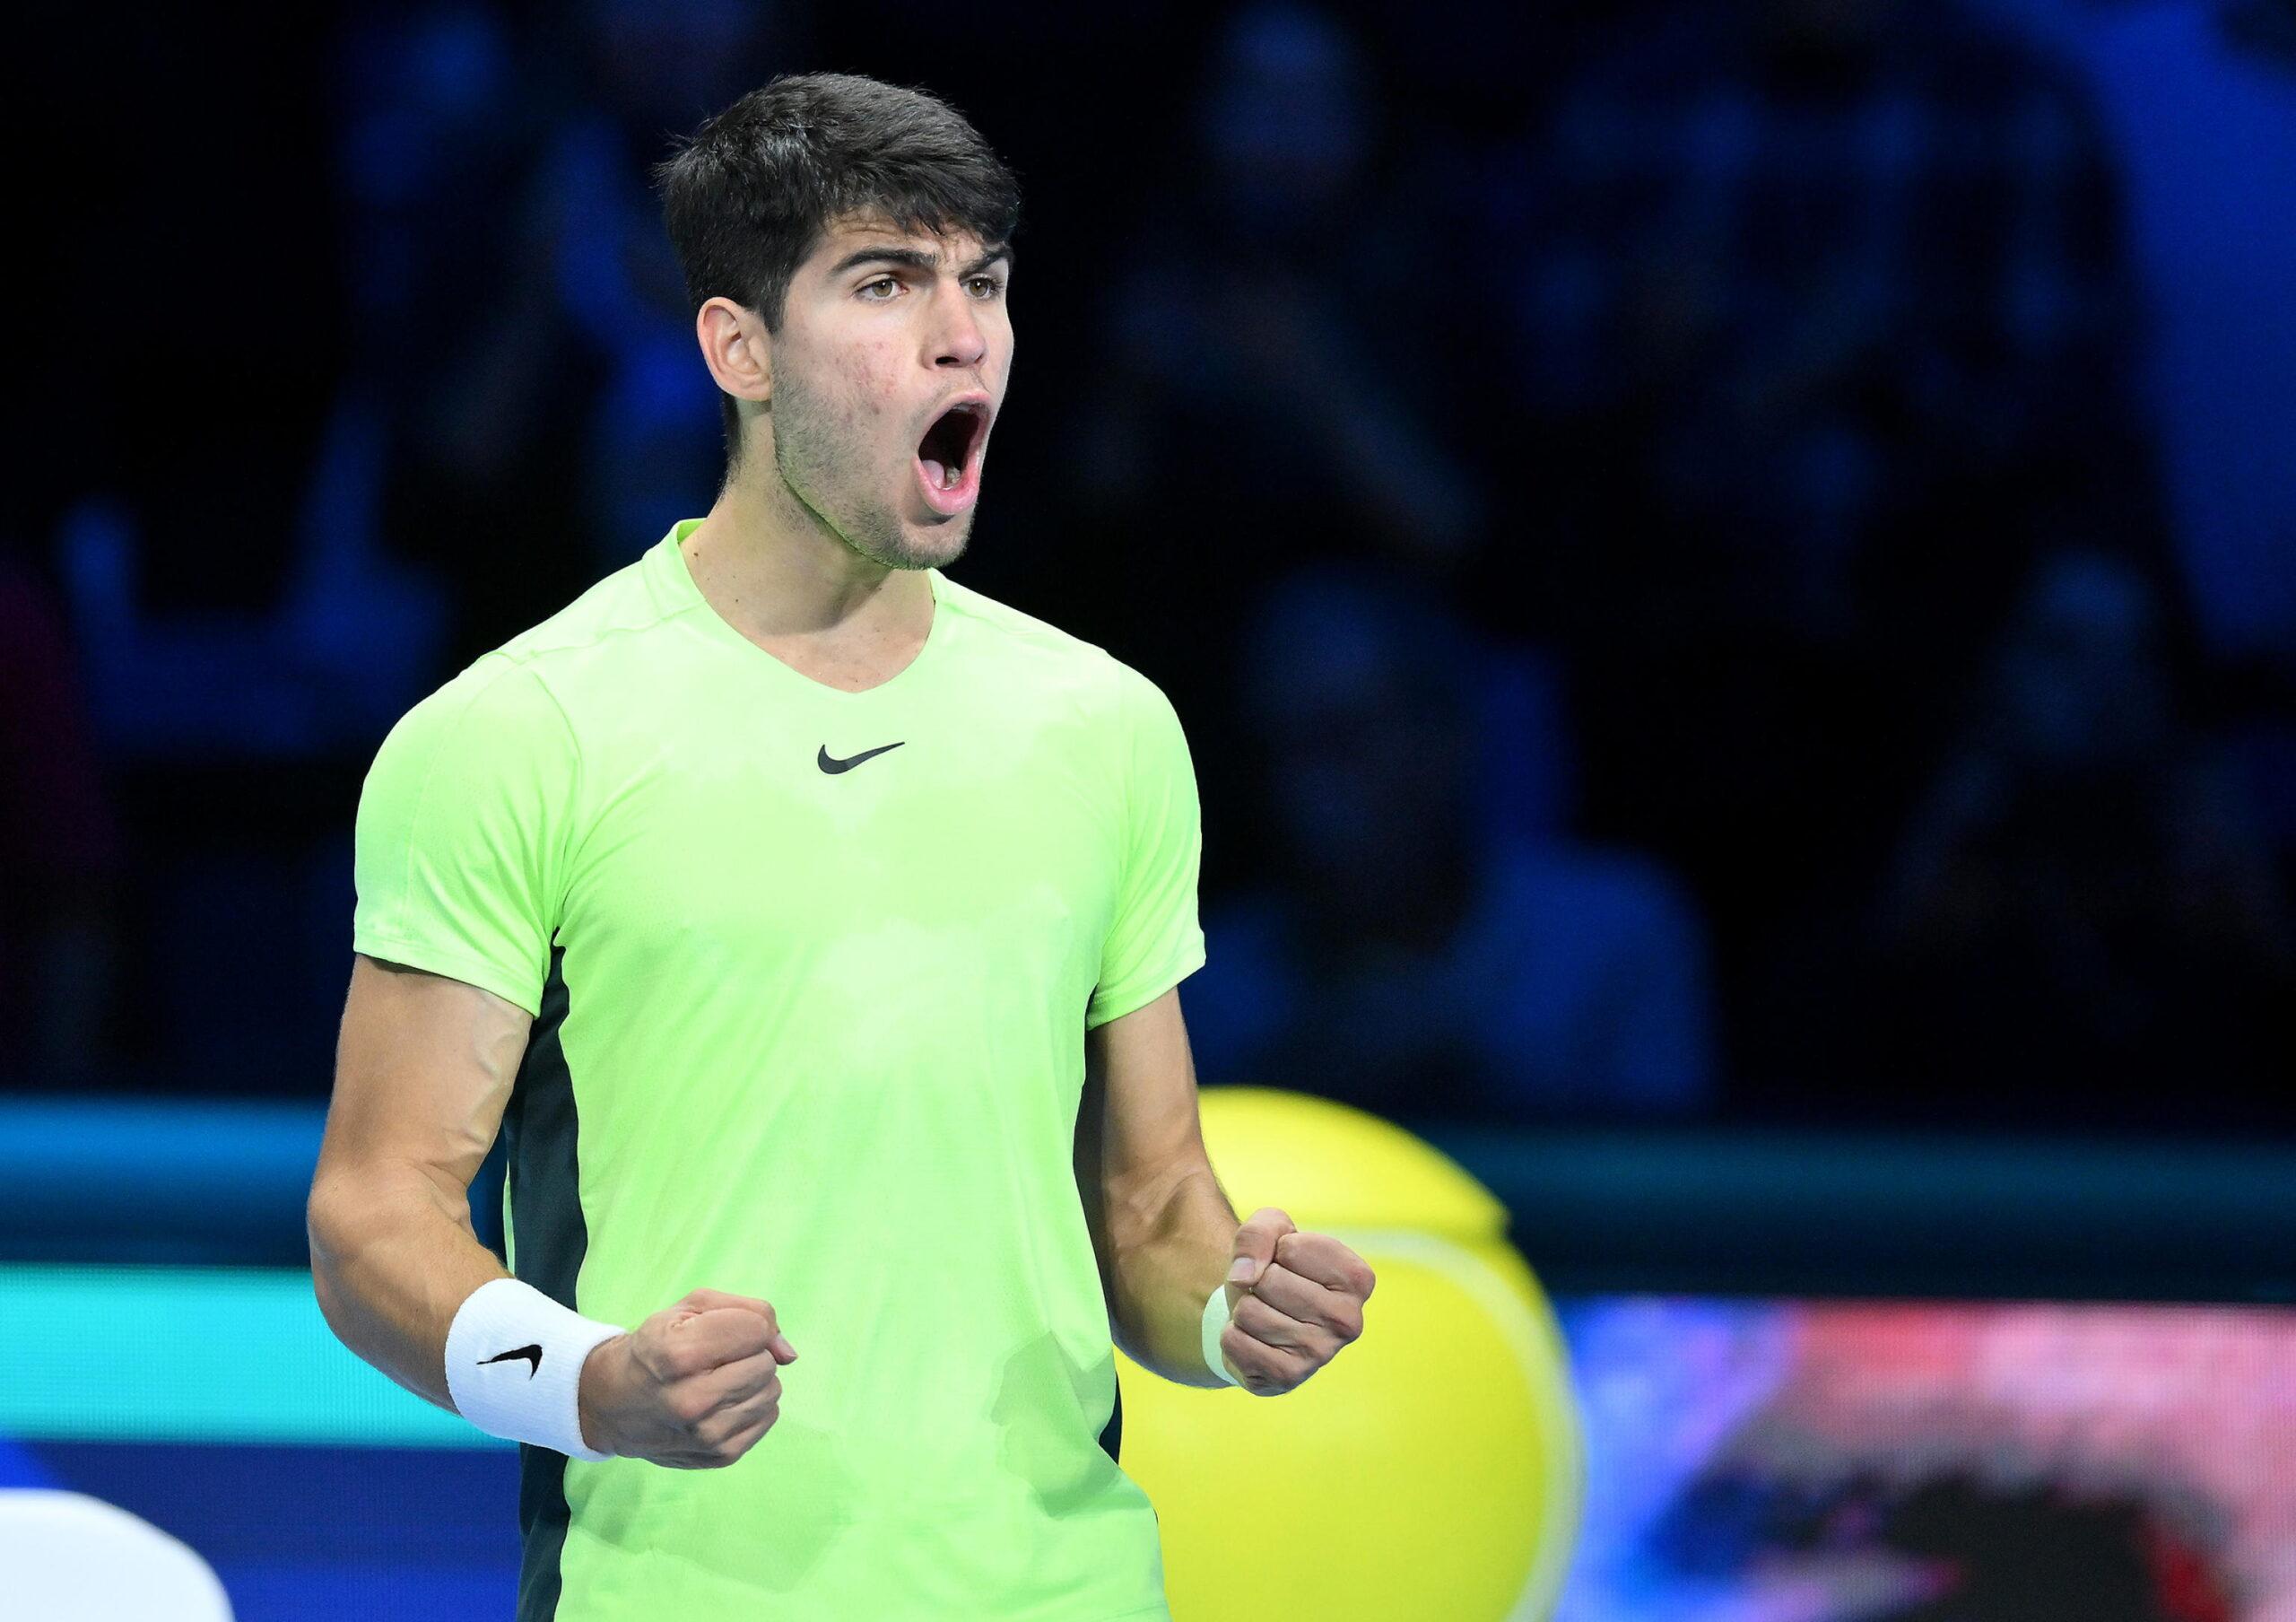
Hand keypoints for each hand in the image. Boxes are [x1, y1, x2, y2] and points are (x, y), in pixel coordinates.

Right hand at [577, 1287, 797, 1466]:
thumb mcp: (689, 1309)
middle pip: (765, 1363)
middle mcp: (693, 1400)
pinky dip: (752, 1404)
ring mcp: (708, 1434)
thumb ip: (748, 1311)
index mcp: (679, 1355)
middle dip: (748, 1353)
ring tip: (718, 1380)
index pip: (756, 1329)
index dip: (745, 1323)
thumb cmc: (657, 1347)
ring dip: (752, 1380)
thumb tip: (789, 1353)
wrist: (614, 1404)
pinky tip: (722, 1402)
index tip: (720, 1331)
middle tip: (715, 1359)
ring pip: (772, 1391)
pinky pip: (768, 1416)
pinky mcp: (721, 1455)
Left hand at [1219, 1208, 1373, 1395]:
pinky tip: (1254, 1339)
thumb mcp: (1272, 1231)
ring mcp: (1320, 1354)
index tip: (1288, 1263)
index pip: (1290, 1249)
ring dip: (1243, 1308)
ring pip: (1249, 1312)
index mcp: (1358, 1279)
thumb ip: (1258, 1234)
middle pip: (1269, 1281)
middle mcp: (1348, 1321)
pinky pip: (1235, 1343)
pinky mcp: (1288, 1377)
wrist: (1261, 1318)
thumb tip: (1243, 1278)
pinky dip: (1232, 1335)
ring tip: (1263, 1314)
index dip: (1277, 1249)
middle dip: (1258, 1281)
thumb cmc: (1276, 1268)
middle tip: (1271, 1293)